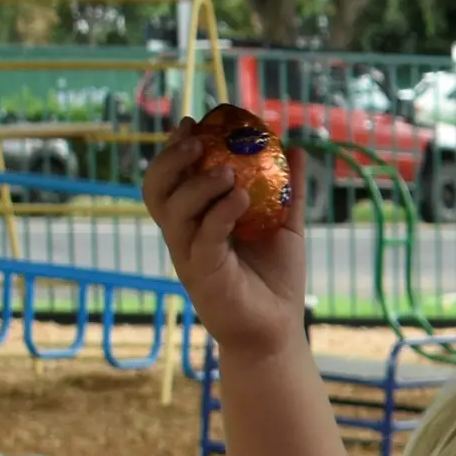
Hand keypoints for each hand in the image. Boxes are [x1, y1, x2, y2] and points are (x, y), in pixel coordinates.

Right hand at [142, 115, 307, 355]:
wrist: (277, 332)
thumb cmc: (276, 281)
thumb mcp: (285, 226)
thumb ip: (289, 190)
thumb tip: (298, 148)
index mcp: (195, 221)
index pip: (170, 179)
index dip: (172, 150)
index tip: (191, 123)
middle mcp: (184, 236)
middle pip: (157, 190)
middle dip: (170, 159)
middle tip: (196, 140)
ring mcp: (189, 255)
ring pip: (173, 210)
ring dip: (196, 184)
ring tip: (227, 172)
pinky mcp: (202, 274)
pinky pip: (202, 236)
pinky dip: (220, 213)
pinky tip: (242, 199)